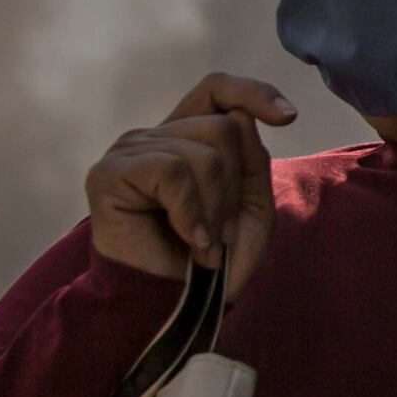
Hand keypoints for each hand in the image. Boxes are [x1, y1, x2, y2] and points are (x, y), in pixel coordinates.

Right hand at [85, 75, 294, 293]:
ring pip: (205, 152)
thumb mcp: (249, 207)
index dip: (253, 92)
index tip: (287, 119)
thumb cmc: (210, 263)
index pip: (216, 89)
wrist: (174, 307)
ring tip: (203, 243)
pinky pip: (172, 171)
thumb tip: (240, 115)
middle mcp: (156, 136)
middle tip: (220, 232)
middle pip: (224, 127)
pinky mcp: (110, 173)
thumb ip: (251, 159)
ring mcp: (130, 151)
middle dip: (235, 187)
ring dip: (215, 208)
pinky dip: (190, 212)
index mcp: (186, 138)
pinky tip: (188, 238)